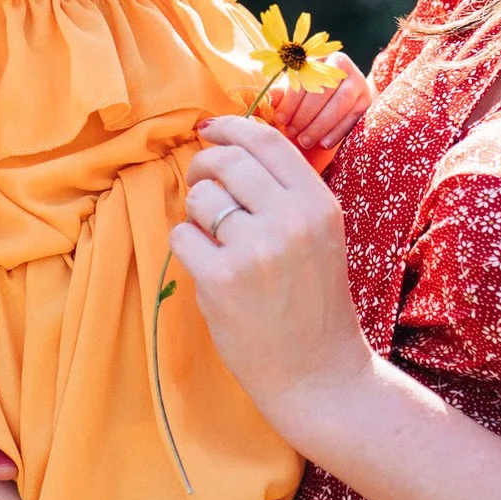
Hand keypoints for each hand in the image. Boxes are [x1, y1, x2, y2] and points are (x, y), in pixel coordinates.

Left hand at [170, 113, 374, 442]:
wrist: (318, 372)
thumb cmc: (313, 302)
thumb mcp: (318, 235)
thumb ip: (284, 192)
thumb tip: (229, 144)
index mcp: (318, 204)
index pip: (266, 141)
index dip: (231, 127)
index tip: (209, 130)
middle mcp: (290, 220)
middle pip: (226, 162)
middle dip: (204, 167)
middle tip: (202, 185)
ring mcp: (254, 250)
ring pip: (200, 198)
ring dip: (196, 213)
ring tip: (216, 240)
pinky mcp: (221, 280)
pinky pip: (182, 236)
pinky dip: (187, 247)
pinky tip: (209, 268)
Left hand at [266, 52, 370, 166]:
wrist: (343, 94)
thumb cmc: (311, 93)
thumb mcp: (296, 89)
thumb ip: (282, 94)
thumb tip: (266, 100)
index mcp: (319, 58)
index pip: (305, 78)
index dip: (291, 100)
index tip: (280, 119)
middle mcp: (341, 66)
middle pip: (324, 90)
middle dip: (305, 115)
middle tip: (292, 133)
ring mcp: (358, 82)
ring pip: (341, 103)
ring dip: (320, 125)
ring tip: (305, 141)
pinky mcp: (367, 101)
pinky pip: (354, 117)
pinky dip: (337, 132)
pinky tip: (323, 144)